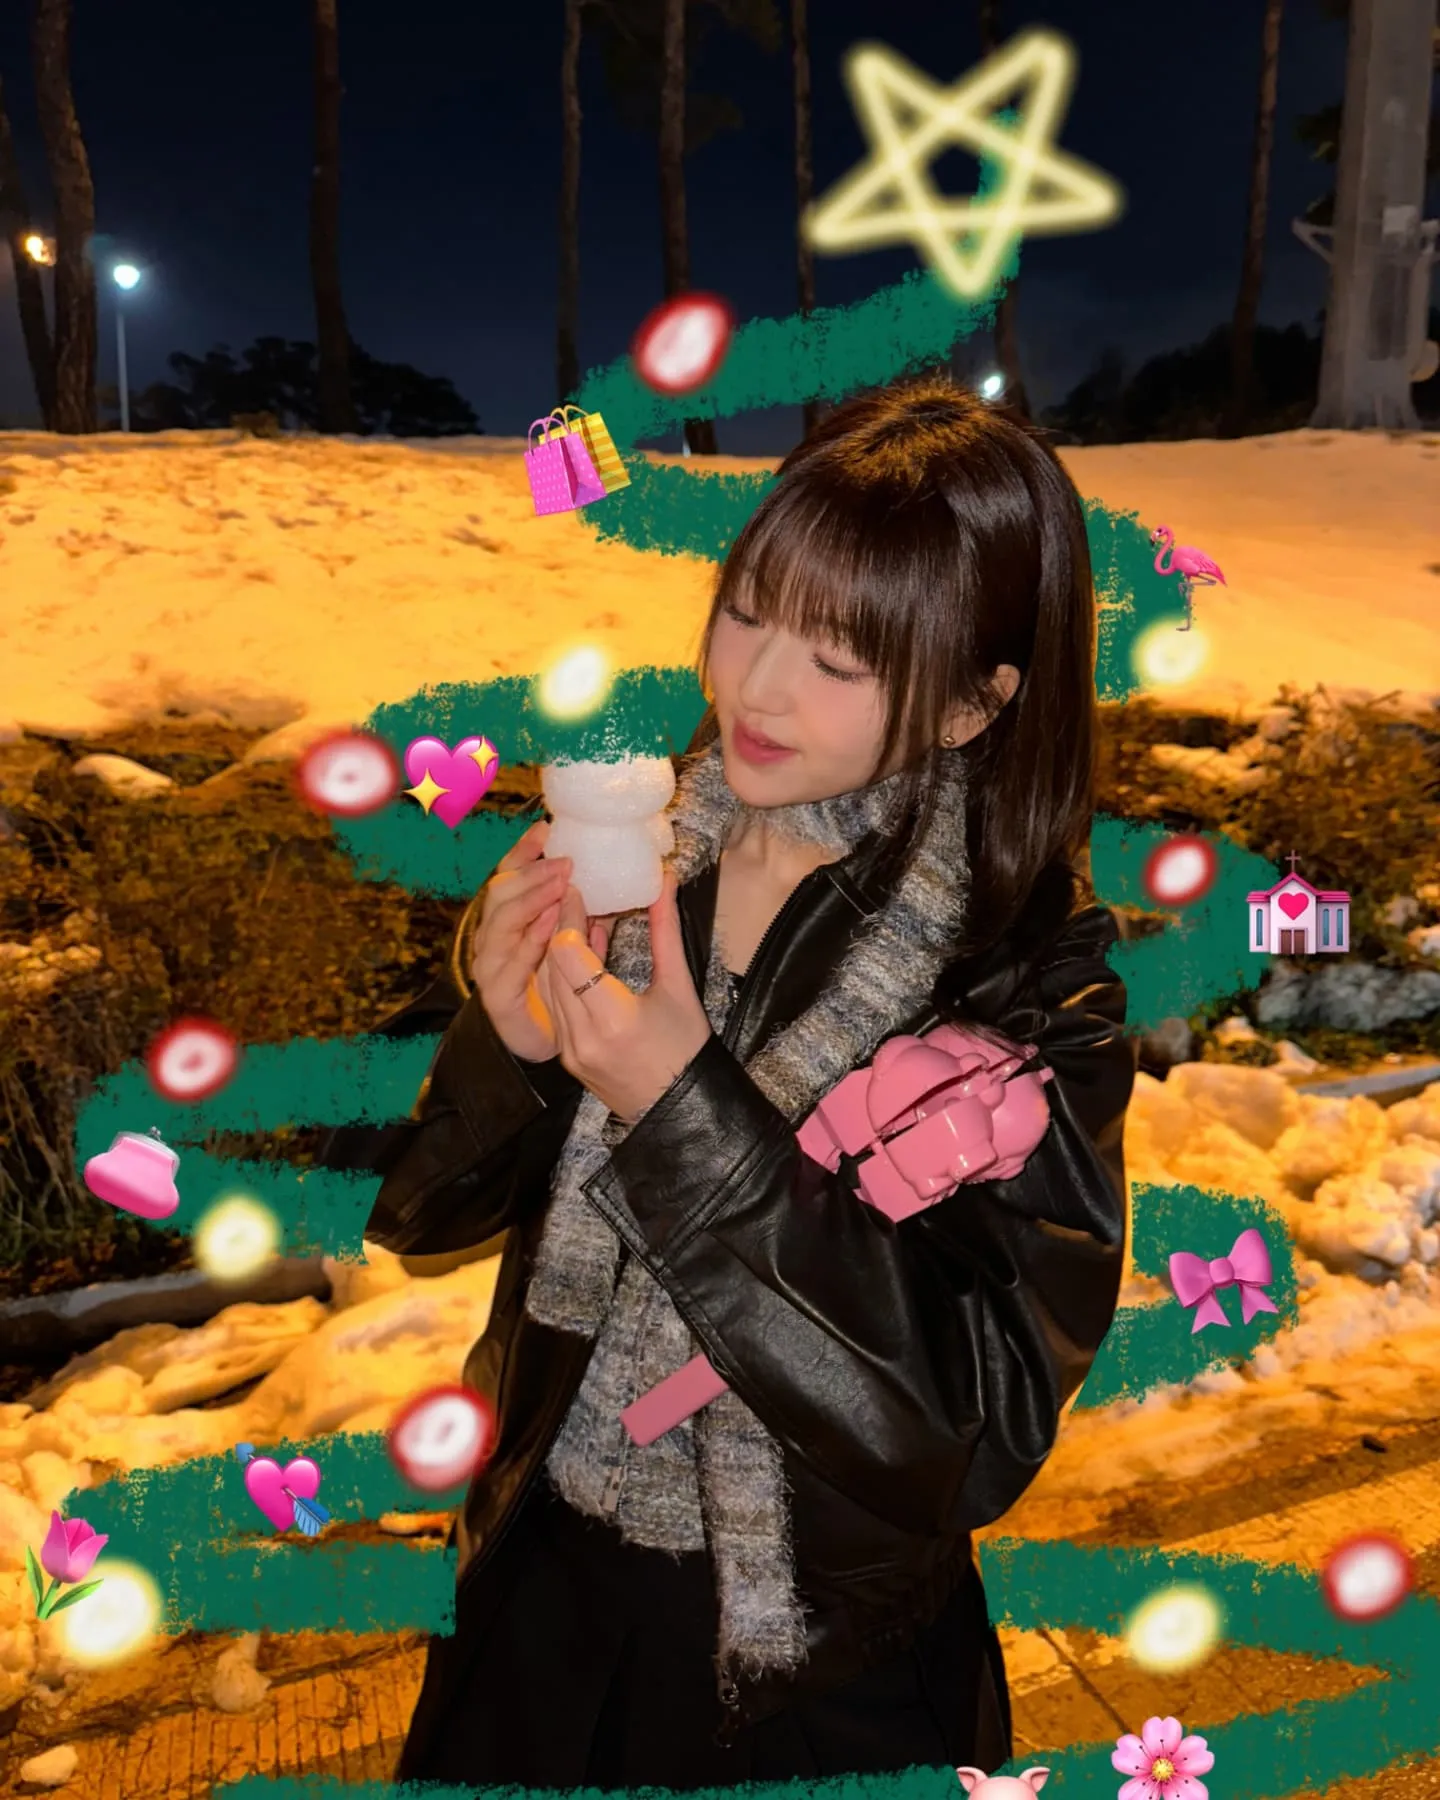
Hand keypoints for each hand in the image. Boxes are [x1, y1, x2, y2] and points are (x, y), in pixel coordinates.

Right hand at [471, 820, 615, 1062]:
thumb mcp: (600, 958)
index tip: (547, 831)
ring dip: (527, 903)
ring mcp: (492, 975)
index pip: (509, 881)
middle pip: (497, 898)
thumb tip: (643, 884)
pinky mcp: (499, 1005)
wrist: (583, 1063)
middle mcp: (496, 947)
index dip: (523, 855)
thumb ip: (602, 924)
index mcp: (517, 930)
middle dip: (527, 873)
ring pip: (498, 930)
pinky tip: (548, 928)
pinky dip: (526, 946)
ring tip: (558, 883)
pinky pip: (505, 971)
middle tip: (562, 857)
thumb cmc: (585, 1011)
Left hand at [538, 869, 710, 1121]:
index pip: (569, 954)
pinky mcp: (564, 1057)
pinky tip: (576, 957)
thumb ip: (665, 931)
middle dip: (558, 927)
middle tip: (570, 895)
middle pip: (553, 966)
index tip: (577, 890)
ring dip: (556, 951)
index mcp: (614, 1018)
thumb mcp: (679, 987)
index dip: (568, 917)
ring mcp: (569, 1050)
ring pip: (547, 986)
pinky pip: (554, 1007)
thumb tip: (663, 882)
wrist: (679, 1109)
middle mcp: (583, 1036)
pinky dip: (560, 978)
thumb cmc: (688, 1048)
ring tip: (572, 920)